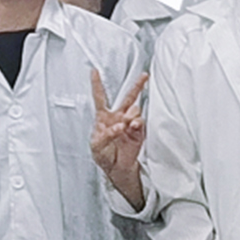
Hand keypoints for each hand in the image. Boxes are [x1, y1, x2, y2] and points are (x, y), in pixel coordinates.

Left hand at [88, 67, 148, 196]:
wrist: (116, 168)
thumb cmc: (103, 155)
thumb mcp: (97, 145)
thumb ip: (106, 134)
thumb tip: (118, 127)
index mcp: (103, 117)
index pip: (100, 97)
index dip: (97, 84)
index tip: (95, 71)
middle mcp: (118, 117)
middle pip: (127, 98)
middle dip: (137, 86)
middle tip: (144, 77)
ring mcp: (129, 124)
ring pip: (134, 110)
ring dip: (131, 115)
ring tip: (128, 125)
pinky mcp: (138, 132)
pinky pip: (140, 122)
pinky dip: (137, 124)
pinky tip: (132, 127)